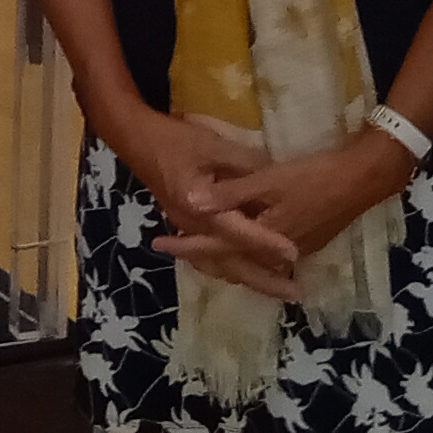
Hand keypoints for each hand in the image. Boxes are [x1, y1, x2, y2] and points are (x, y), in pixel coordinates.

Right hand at [103, 104, 285, 292]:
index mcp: (200, 208)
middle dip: (264, 280)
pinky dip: (229, 268)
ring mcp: (187, 230)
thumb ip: (245, 166)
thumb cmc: (176, 140)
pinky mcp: (185, 227)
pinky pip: (210, 258)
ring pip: (220, 265)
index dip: (267, 243)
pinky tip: (246, 273)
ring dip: (249, 278)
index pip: (239, 232)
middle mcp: (193, 227)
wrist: (138, 141)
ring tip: (278, 288)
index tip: (294, 255)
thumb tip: (275, 181)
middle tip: (294, 293)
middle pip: (231, 262)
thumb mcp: (214, 146)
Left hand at [180, 132, 410, 267]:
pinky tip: (240, 240)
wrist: (363, 180)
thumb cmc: (314, 177)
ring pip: (249, 261)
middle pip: (231, 262)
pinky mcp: (306, 242)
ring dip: (224, 256)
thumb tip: (191, 204)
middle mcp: (276, 253)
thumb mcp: (269, 180)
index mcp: (262, 238)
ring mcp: (294, 250)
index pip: (215, 246)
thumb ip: (231, 194)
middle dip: (201, 255)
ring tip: (198, 247)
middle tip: (171, 247)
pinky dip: (245, 251)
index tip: (158, 242)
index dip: (186, 244)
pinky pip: (265, 256)